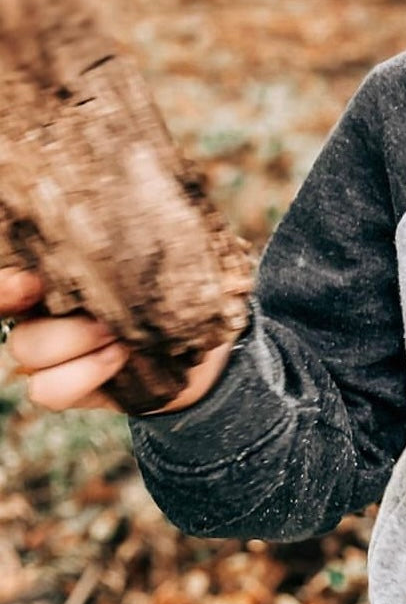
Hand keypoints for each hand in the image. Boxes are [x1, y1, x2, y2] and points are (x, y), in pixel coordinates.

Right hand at [0, 266, 234, 413]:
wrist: (189, 336)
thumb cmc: (168, 282)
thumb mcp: (151, 255)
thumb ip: (124, 243)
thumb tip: (120, 213)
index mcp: (51, 272)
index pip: (8, 281)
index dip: (8, 285)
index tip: (32, 282)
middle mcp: (37, 310)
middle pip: (20, 322)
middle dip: (67, 325)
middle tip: (111, 320)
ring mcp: (44, 351)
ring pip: (28, 352)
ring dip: (80, 345)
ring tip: (123, 337)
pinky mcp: (59, 385)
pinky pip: (47, 390)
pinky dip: (86, 375)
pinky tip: (121, 358)